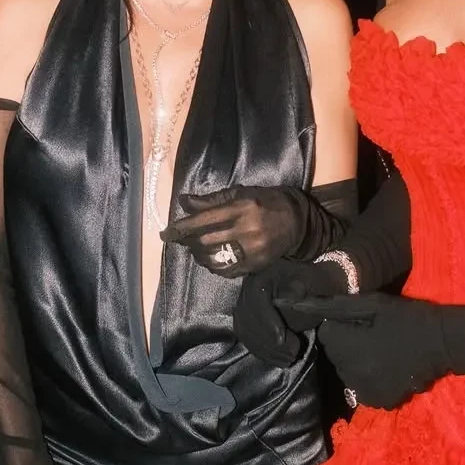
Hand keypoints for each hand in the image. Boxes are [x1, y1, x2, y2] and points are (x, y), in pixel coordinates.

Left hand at [161, 186, 311, 276]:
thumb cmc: (266, 202)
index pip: (203, 220)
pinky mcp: (255, 265)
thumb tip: (184, 202)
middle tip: (181, 240)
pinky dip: (213, 266)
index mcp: (240, 208)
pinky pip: (226, 270)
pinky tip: (210, 259)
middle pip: (205, 241)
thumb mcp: (241, 193)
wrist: (297, 222)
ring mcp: (251, 250)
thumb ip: (212, 200)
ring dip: (198, 255)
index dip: (181, 228)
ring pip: (213, 258)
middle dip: (188, 242)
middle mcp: (245, 230)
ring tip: (195, 248)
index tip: (166, 233)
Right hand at [233, 257, 356, 368]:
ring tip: (290, 358)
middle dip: (268, 339)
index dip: (266, 319)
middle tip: (292, 352)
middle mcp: (248, 288)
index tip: (282, 337)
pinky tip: (281, 360)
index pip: (256, 296)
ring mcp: (244, 305)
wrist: (313, 288)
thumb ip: (303, 290)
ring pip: (245, 331)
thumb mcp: (315, 282)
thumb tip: (288, 299)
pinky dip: (263, 352)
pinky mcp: (246, 321)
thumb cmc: (316, 285)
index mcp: (264, 274)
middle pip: (247, 317)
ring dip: (266, 349)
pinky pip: (247, 339)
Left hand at [290, 292, 450, 409]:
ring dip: (357, 362)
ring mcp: (365, 392)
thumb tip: (298, 304)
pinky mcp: (380, 401)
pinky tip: (386, 366)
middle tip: (372, 333)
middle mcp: (351, 374)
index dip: (340, 325)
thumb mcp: (370, 303)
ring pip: (346, 373)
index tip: (359, 321)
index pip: (325, 335)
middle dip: (346, 344)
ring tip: (381, 349)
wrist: (444, 343)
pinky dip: (369, 378)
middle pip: (334, 356)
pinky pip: (361, 388)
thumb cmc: (407, 317)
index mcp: (347, 348)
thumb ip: (333, 306)